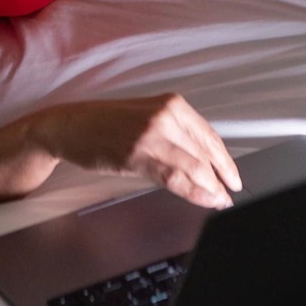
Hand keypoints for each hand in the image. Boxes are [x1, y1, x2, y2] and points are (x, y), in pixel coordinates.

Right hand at [31, 93, 241, 209]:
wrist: (72, 126)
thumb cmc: (106, 123)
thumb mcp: (147, 117)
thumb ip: (175, 132)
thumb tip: (201, 160)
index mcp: (171, 104)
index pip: (209, 135)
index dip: (225, 160)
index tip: (234, 176)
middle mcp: (164, 116)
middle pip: (205, 152)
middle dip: (221, 177)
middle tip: (229, 195)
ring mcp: (151, 135)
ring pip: (194, 166)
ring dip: (211, 189)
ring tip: (219, 201)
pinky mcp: (137, 154)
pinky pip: (174, 177)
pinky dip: (193, 192)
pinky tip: (202, 199)